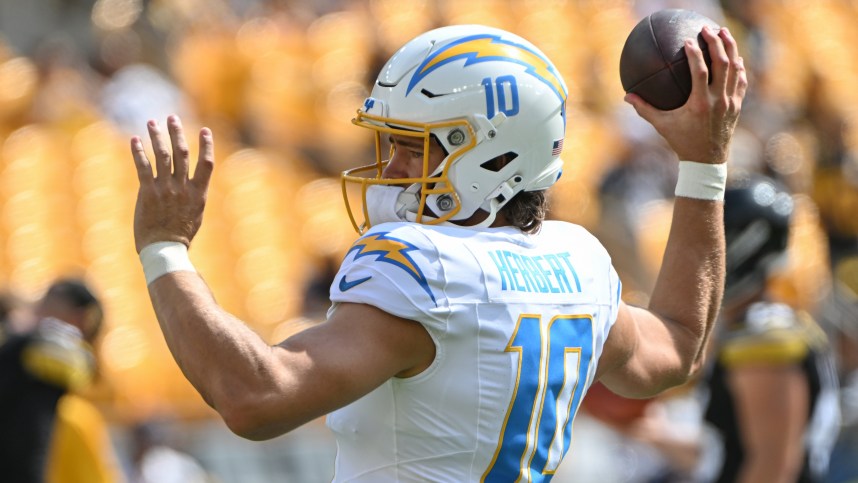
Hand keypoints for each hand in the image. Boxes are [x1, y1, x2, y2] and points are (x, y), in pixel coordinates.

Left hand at [131, 115, 214, 252]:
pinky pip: (143, 167)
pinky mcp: (148, 193)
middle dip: (177, 133)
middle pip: (182, 153)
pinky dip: (139, 152)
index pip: (206, 164)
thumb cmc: (180, 235)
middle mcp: (183, 188)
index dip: (206, 145)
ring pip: (162, 156)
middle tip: (172, 117)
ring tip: (152, 122)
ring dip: (157, 137)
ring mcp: (165, 189)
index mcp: (198, 193)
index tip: (205, 130)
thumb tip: (193, 183)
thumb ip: (194, 196)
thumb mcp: (195, 214)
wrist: (164, 249)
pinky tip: (135, 139)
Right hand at [625, 26, 747, 163]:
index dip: (695, 54)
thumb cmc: (682, 142)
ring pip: (735, 69)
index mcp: (700, 104)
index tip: (687, 40)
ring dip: (731, 48)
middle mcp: (719, 101)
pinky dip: (738, 66)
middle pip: (723, 64)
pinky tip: (734, 57)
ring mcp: (731, 102)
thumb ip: (645, 110)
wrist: (707, 160)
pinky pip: (741, 80)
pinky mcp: (738, 105)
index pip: (700, 72)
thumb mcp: (662, 126)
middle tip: (707, 29)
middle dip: (716, 43)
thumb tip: (627, 96)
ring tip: (723, 33)